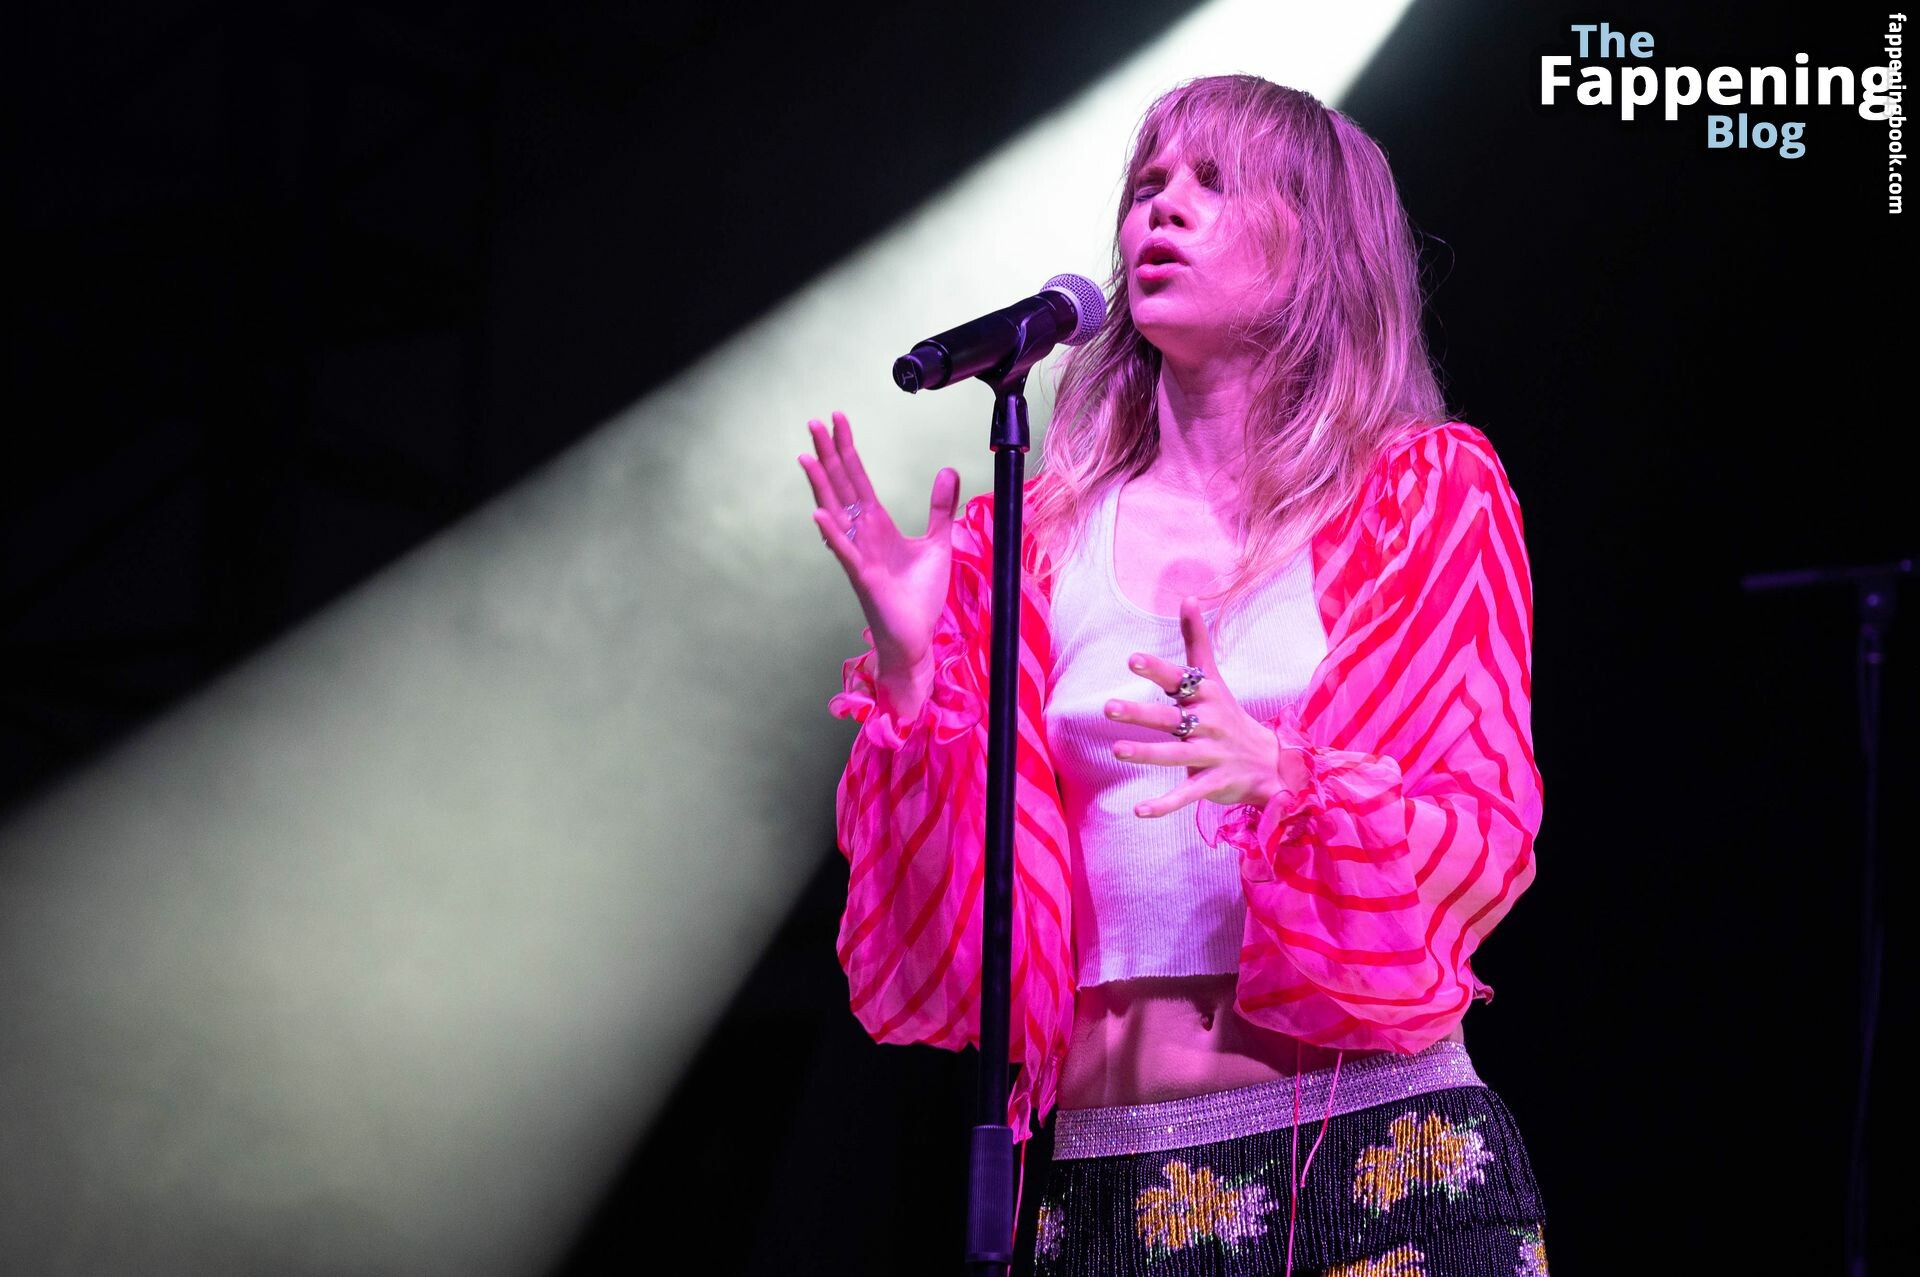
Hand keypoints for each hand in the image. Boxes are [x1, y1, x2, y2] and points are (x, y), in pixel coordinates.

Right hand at [798, 411, 959, 686]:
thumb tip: (947, 470)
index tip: (837, 419)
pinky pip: (845, 552)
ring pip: (836, 513)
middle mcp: (862, 534)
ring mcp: (858, 555)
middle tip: (814, 422)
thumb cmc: (919, 595)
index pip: (858, 477)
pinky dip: (833, 533)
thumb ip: (940, 508)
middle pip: (842, 486)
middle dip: (829, 454)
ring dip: (821, 485)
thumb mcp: (937, 543)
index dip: (848, 449)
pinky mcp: (863, 578)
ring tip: (807, 457)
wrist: (916, 637)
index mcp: (877, 524)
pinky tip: (819, 514)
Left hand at [1103, 597, 1288, 817]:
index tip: (1132, 659)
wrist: (1272, 763)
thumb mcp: (1214, 678)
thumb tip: (1188, 596)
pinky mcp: (1214, 783)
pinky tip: (1139, 811)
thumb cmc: (1230, 715)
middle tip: (1107, 707)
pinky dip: (1164, 804)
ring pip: (1175, 755)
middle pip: (1170, 718)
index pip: (1180, 679)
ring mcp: (1211, 754)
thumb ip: (1197, 640)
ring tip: (1116, 751)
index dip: (1156, 670)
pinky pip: (1187, 794)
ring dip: (1147, 754)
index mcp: (1206, 696)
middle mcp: (1208, 723)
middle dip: (1140, 713)